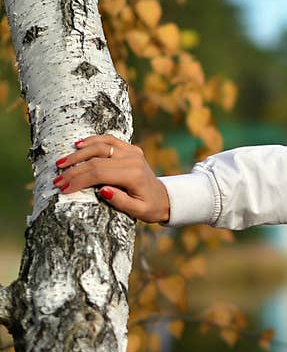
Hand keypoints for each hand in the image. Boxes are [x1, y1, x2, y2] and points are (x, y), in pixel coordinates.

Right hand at [54, 134, 170, 223]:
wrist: (164, 197)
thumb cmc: (150, 207)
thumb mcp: (139, 211)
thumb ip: (121, 202)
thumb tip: (102, 190)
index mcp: (134, 175)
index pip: (99, 173)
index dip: (79, 180)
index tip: (63, 188)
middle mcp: (133, 160)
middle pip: (96, 160)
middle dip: (74, 171)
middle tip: (57, 180)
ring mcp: (132, 152)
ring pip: (100, 146)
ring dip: (78, 154)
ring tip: (62, 163)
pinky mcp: (130, 149)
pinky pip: (109, 140)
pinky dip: (92, 141)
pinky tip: (78, 145)